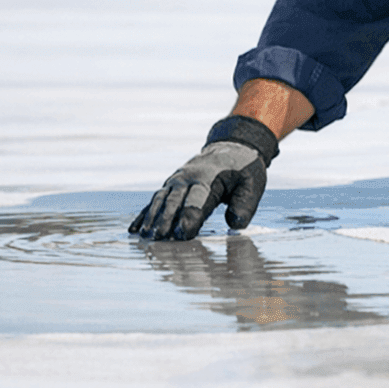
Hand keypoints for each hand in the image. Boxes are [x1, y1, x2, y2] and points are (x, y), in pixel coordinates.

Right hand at [129, 117, 278, 239]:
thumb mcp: (253, 184)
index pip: (197, 200)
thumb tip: (235, 224)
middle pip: (174, 200)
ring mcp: (177, 180)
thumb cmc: (244, 170)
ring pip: (161, 199)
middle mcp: (189, 177)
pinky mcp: (172, 185)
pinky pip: (156, 199)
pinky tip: (135, 229)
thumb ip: (245, 204)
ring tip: (145, 236)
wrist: (232, 149)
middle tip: (159, 238)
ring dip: (152, 218)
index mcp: (210, 178)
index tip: (182, 234)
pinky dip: (145, 214)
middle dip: (166, 220)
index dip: (190, 217)